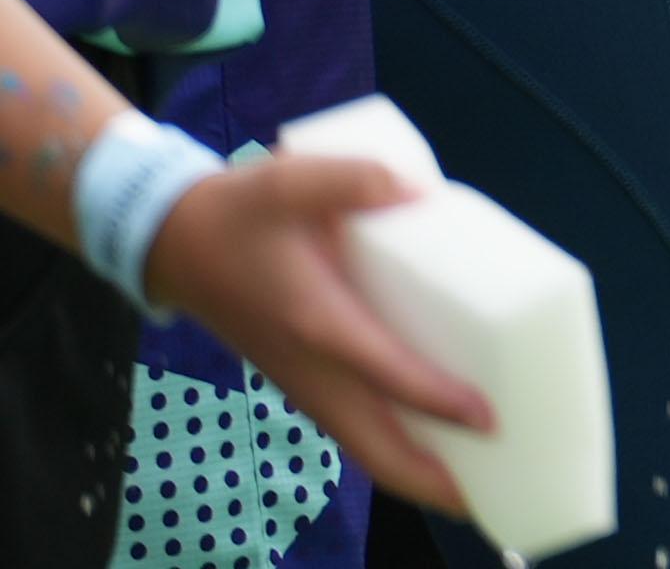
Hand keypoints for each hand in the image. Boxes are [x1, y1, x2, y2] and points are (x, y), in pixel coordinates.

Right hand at [139, 151, 499, 511]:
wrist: (172, 243)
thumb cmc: (237, 213)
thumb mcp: (290, 180)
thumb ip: (353, 178)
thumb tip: (417, 189)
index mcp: (316, 324)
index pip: (387, 376)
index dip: (438, 402)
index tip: (491, 420)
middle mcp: (312, 369)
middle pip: (376, 448)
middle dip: (432, 481)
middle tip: (494, 494)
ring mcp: (305, 382)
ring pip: (365, 448)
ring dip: (416, 472)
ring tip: (479, 484)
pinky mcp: (304, 380)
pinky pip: (356, 429)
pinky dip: (395, 447)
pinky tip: (437, 442)